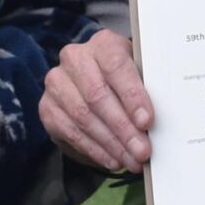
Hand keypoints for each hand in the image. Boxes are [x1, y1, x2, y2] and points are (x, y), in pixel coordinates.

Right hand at [40, 30, 153, 176]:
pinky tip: (112, 159)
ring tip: (130, 160)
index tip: (147, 122)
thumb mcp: (140, 76)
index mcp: (103, 44)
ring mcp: (57, 82)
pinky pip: (70, 132)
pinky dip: (94, 149)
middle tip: (142, 151)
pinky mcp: (47, 106)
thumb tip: (157, 123)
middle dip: (123, 128)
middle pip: (97, 95)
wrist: (93, 83)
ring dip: (110, 143)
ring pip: (83, 116)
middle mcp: (74, 58)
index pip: (116, 66)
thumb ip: (148, 90)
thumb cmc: (125, 81)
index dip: (132, 95)